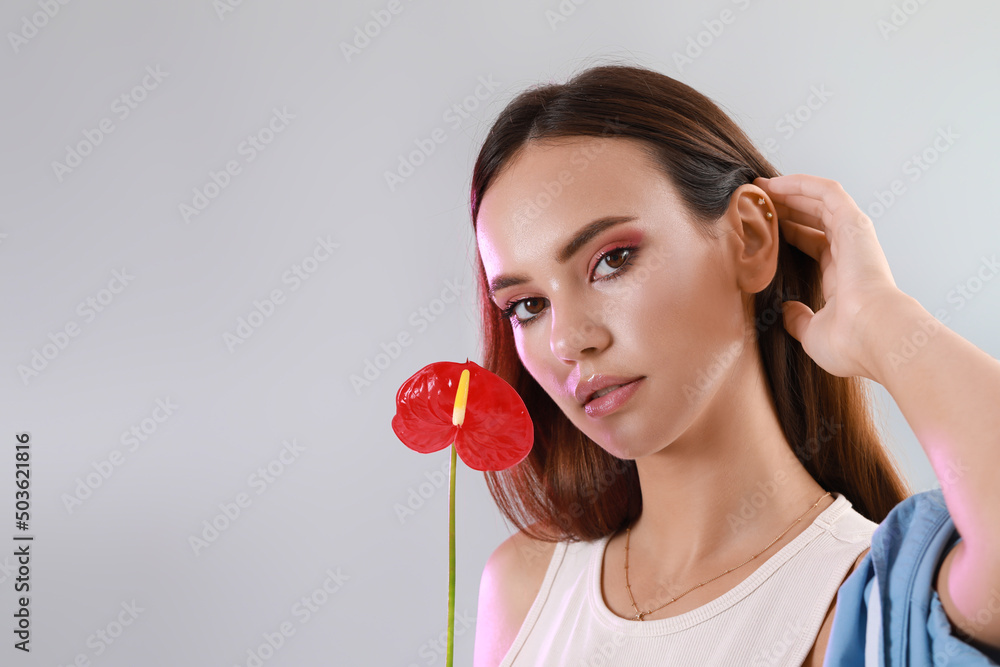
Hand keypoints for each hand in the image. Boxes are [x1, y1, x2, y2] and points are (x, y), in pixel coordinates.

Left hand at [753, 174, 908, 380]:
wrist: (875, 336)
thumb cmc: (849, 343)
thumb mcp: (812, 333)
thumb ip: (799, 319)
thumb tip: (787, 311)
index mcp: (841, 277)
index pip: (813, 244)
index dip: (787, 232)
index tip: (760, 226)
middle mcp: (850, 253)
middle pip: (814, 219)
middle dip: (785, 207)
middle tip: (755, 200)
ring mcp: (854, 237)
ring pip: (819, 201)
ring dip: (789, 191)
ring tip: (759, 187)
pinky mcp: (855, 224)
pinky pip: (828, 193)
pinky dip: (802, 184)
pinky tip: (775, 183)